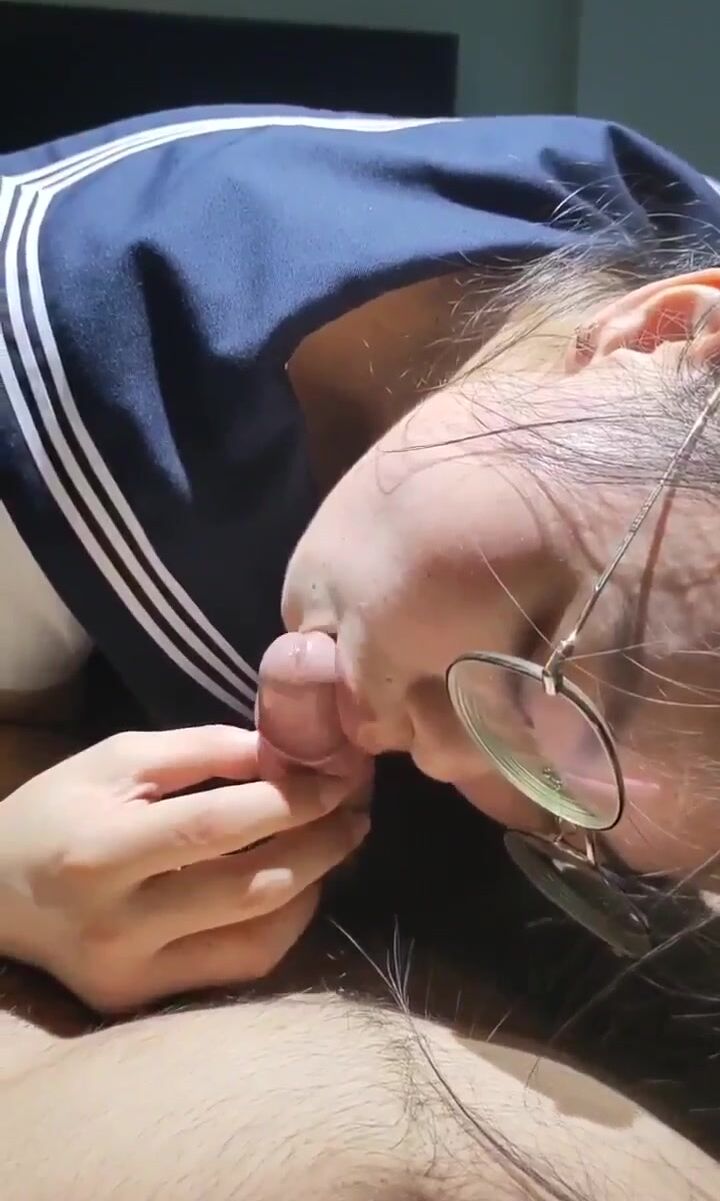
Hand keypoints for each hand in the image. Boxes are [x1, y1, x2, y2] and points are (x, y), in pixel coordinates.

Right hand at [0, 725, 367, 1010]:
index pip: (218, 826)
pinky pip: (238, 968)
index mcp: (101, 850)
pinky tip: (301, 886)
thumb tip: (288, 755)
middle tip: (358, 808)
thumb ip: (203, 751)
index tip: (339, 775)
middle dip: (321, 844)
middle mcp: (117, 923)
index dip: (292, 801)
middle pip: (250, 888)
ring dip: (314, 886)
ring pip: (257, 940)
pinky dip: (283, 926)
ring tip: (339, 841)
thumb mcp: (117, 758)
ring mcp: (132, 972)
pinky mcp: (144, 999)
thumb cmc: (56, 810)